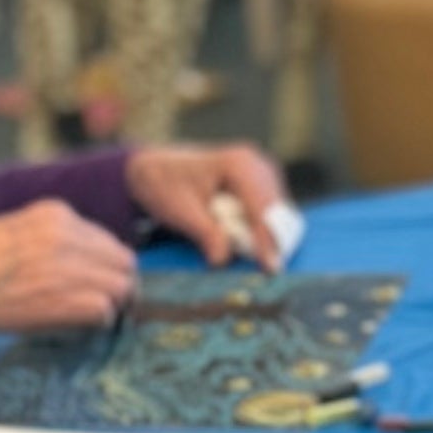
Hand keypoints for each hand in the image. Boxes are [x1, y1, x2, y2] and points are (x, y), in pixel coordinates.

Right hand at [0, 204, 139, 342]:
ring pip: (122, 287)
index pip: (105, 239)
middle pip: (123, 262)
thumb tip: (77, 258)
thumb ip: (48, 236)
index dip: (102, 264)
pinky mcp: (70, 299)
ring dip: (110, 305)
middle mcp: (69, 235)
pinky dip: (97, 323)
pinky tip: (74, 326)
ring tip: (85, 317)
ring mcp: (72, 267)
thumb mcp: (11, 228)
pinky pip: (106, 312)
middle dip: (115, 283)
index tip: (91, 281)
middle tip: (100, 303)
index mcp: (55, 214)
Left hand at [124, 140, 290, 264]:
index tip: (271, 269)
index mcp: (239, 164)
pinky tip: (240, 237)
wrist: (154, 168)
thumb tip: (222, 260)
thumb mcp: (180, 211)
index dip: (268, 240)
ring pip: (278, 215)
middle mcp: (258, 164)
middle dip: (269, 240)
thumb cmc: (164, 184)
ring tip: (239, 247)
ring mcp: (263, 173)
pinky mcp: (262, 186)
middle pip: (277, 212)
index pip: (263, 209)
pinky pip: (270, 215)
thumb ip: (205, 234)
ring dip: (263, 236)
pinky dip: (259, 231)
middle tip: (260, 267)